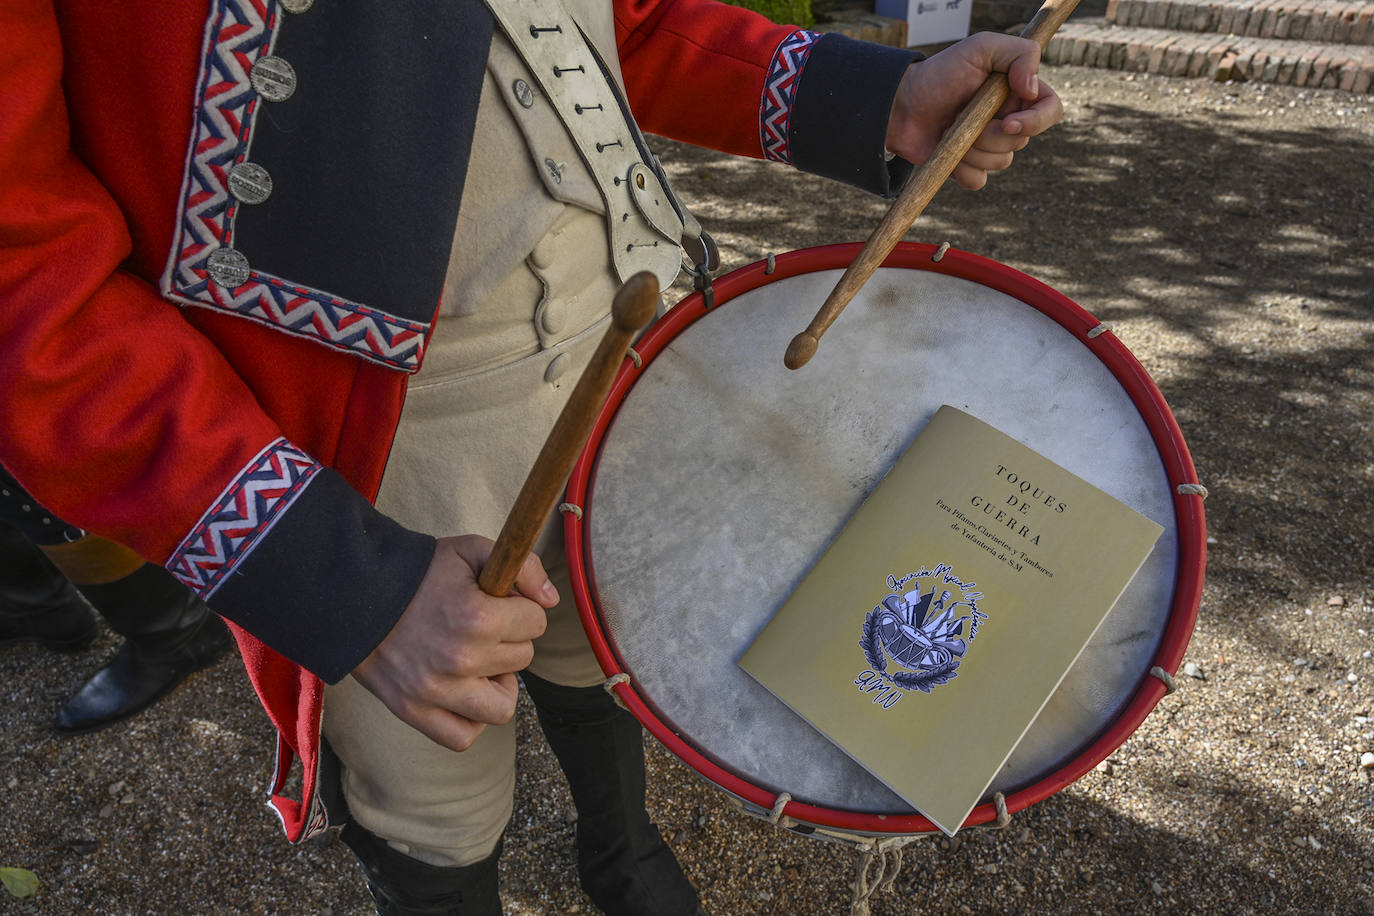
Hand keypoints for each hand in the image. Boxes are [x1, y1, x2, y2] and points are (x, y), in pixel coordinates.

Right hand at [350, 535, 557, 750]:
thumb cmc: (418, 572)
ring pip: (503, 707)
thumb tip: (551, 601)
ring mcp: (436, 691)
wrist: (355, 596)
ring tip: (478, 662)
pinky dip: (470, 720)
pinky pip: (463, 737)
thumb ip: (523, 568)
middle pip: (523, 658)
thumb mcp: (470, 550)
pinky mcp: (414, 712)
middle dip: (509, 638)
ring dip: (498, 684)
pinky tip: (464, 692)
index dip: (521, 607)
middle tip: (481, 626)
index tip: (498, 601)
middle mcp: (460, 659)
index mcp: (476, 616)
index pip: (536, 622)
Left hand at [885, 33, 1063, 189]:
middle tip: (961, 116)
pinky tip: (946, 150)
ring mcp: (989, 146)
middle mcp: (1009, 120)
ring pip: (1000, 163)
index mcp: (1018, 93)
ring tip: (950, 129)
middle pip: (1021, 141)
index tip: (1008, 122)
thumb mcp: (981, 47)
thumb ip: (1020, 54)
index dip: (1036, 122)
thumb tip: (1034, 89)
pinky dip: (961, 170)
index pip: (1051, 111)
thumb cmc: (939, 73)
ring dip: (972, 149)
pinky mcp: (968, 167)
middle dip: (990, 134)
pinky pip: (978, 181)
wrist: (900, 104)